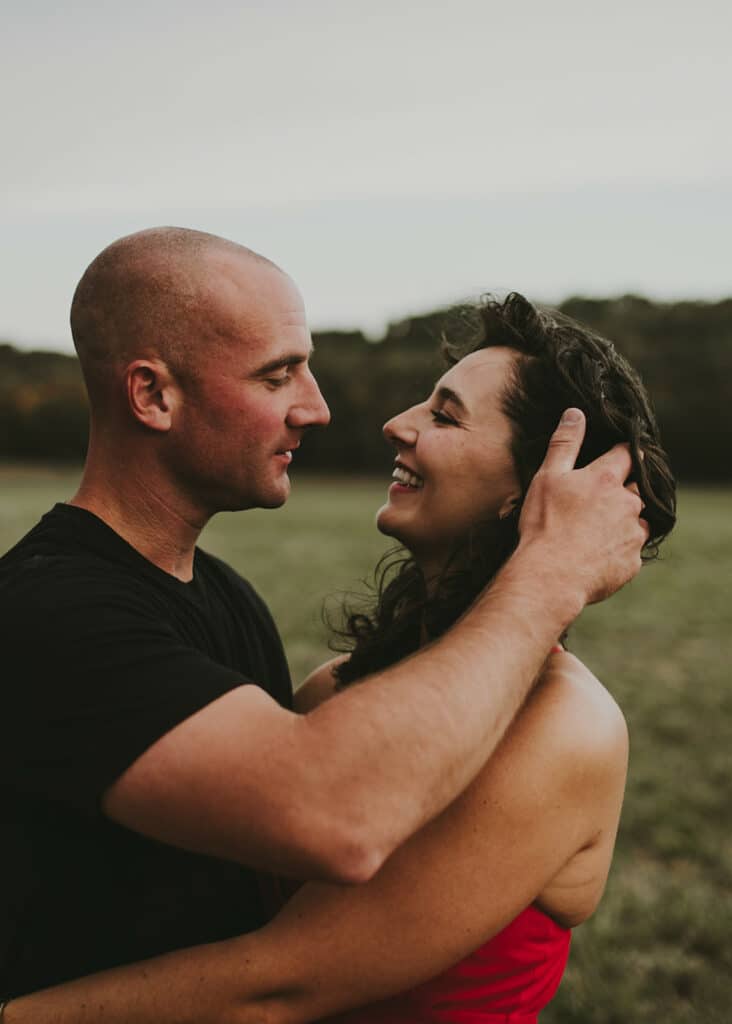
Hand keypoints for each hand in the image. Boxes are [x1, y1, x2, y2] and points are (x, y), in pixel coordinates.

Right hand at [518, 408, 648, 606]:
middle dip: (622, 490)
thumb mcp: (548, 477)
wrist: (550, 576)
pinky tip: (596, 554)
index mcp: (606, 480)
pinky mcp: (631, 563)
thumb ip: (565, 443)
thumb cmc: (544, 523)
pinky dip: (618, 549)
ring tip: (594, 531)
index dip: (623, 452)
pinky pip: (630, 551)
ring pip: (636, 521)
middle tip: (597, 500)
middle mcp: (627, 504)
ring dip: (623, 521)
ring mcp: (632, 535)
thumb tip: (575, 413)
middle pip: (634, 489)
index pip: (627, 455)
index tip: (619, 453)